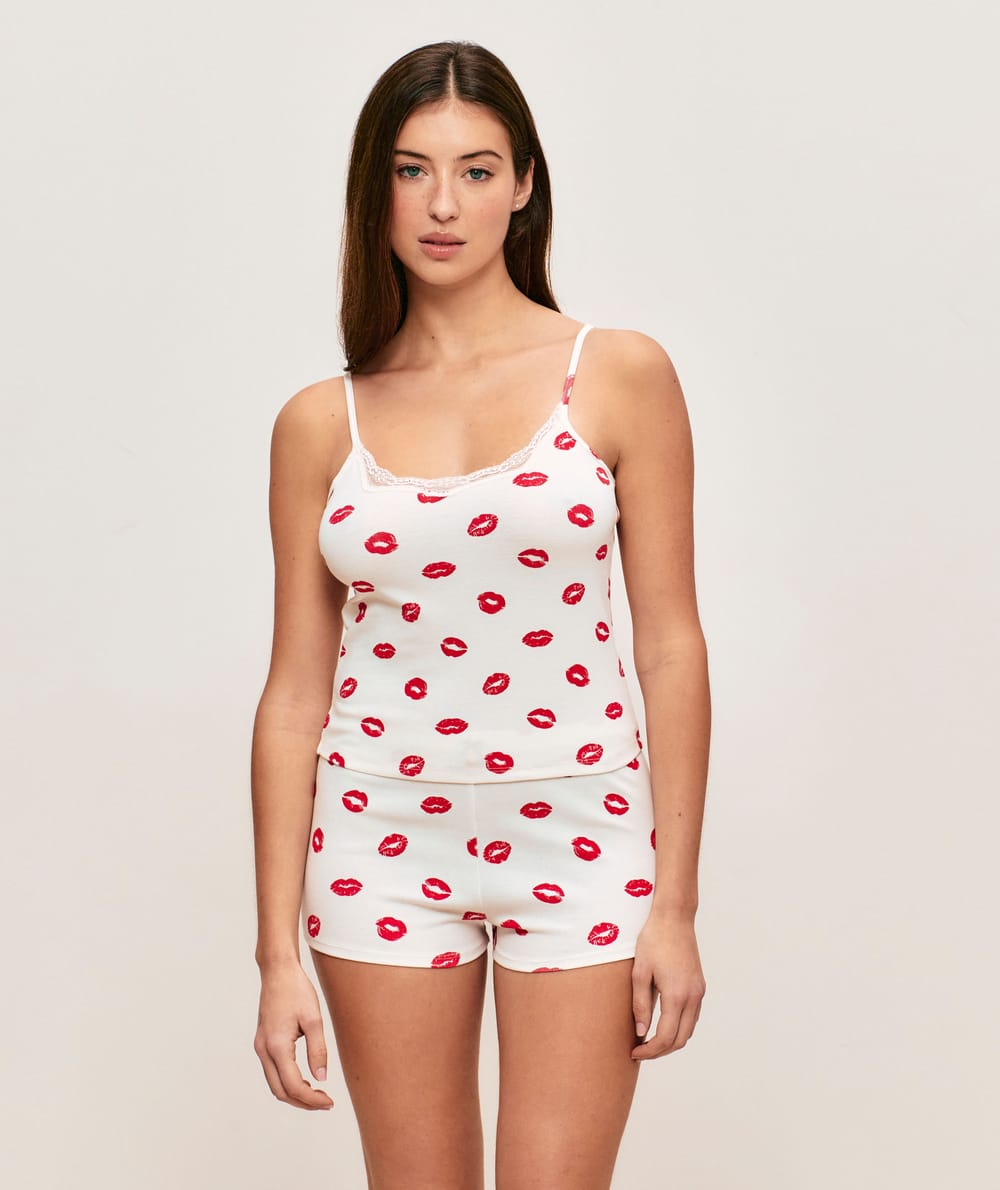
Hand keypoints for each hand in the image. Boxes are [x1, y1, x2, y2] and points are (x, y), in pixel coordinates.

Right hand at [253, 961, 333, 1108]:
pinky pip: (272, 1072)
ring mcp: (260, 1047)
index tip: (329, 1102)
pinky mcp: (262, 1042)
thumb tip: (321, 1078)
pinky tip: (303, 1080)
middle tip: (325, 1103)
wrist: (278, 972)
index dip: (311, 1099)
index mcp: (276, 1046)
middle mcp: (264, 1050)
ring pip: (274, 1084)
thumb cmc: (297, 991)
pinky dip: (287, 1082)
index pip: (293, 1085)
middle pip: (280, 1091)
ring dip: (294, 1094)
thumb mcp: (314, 1019)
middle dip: (303, 1102)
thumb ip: (318, 1050)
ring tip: (317, 1095)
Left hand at [630, 913, 705, 1060]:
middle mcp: (693, 997)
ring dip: (671, 1040)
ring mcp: (699, 992)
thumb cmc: (653, 941)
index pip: (665, 1037)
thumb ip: (640, 1005)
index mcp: (677, 995)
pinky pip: (692, 1016)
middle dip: (660, 1051)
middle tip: (640, 1051)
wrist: (674, 918)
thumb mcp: (639, 973)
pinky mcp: (700, 986)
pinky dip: (679, 1027)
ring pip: (689, 1030)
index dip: (650, 1050)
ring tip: (649, 1040)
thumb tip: (641, 1033)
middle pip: (680, 1039)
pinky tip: (663, 1024)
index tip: (634, 1052)